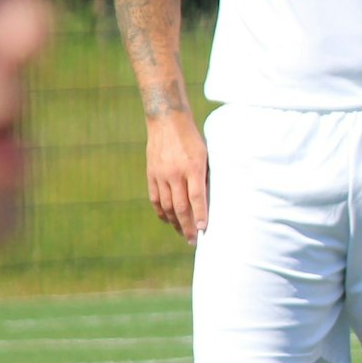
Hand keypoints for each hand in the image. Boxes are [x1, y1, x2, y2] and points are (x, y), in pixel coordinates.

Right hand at [144, 113, 208, 243]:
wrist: (167, 121)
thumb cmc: (193, 139)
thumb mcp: (205, 154)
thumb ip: (206, 176)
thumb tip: (209, 200)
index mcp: (193, 167)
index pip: (197, 197)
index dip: (200, 215)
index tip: (203, 230)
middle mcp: (175, 173)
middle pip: (180, 207)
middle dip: (187, 226)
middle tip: (193, 241)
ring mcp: (161, 174)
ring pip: (166, 206)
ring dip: (175, 222)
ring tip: (183, 233)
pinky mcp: (151, 174)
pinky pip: (155, 199)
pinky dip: (161, 212)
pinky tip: (168, 220)